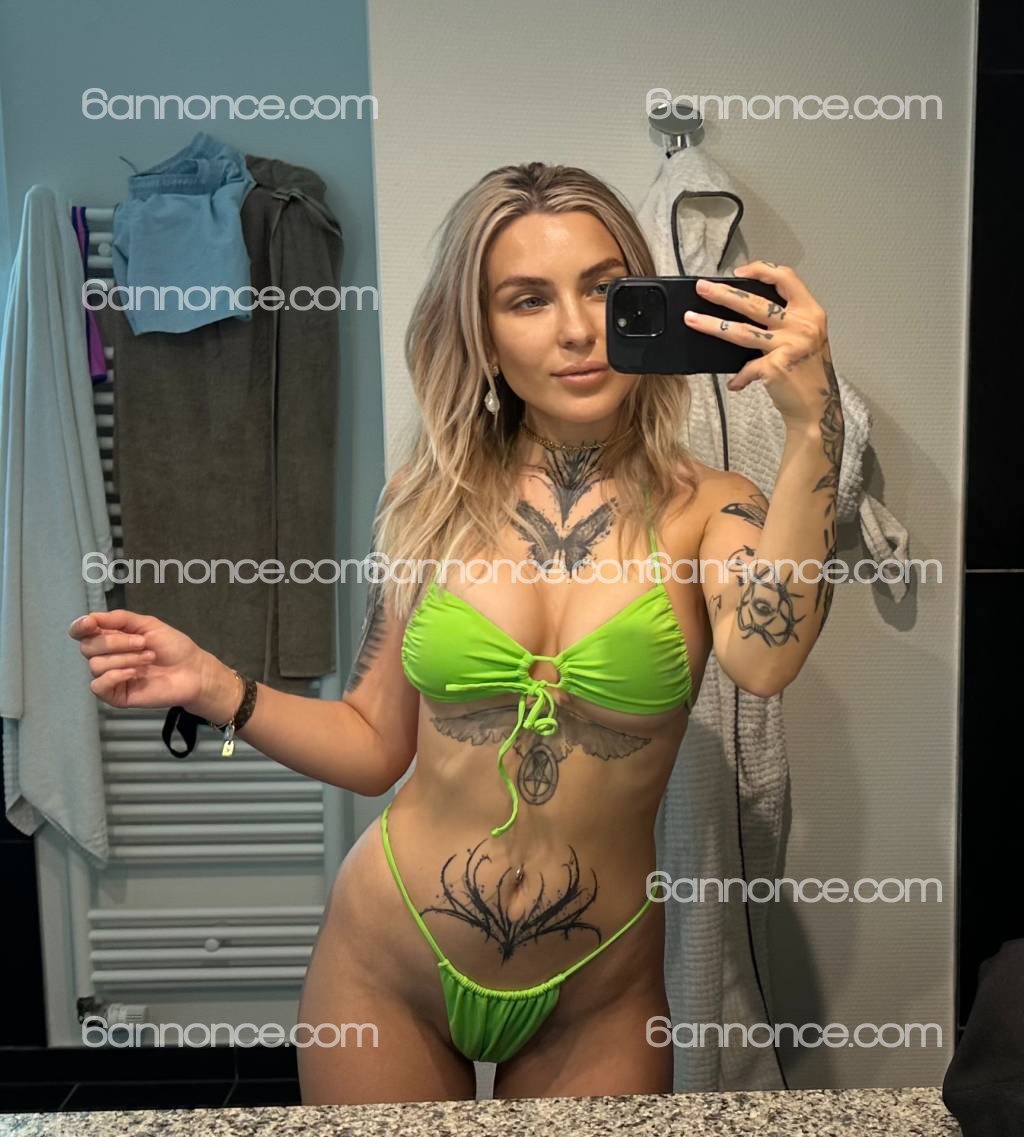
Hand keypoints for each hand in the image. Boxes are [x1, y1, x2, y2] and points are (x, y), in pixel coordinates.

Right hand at [68, 609, 209, 710]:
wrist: (192, 670)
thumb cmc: (173, 647)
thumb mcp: (148, 624)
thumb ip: (120, 619)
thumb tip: (91, 616)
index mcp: (111, 637)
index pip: (82, 632)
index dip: (80, 627)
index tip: (91, 623)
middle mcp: (107, 656)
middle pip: (87, 647)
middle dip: (116, 642)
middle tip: (143, 643)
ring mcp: (111, 677)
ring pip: (96, 665)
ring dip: (125, 659)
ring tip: (149, 659)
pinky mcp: (116, 695)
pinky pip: (98, 686)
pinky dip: (116, 676)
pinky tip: (135, 673)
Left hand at [685, 260, 839, 430]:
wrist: (816, 408)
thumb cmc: (807, 373)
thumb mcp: (805, 337)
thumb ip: (784, 321)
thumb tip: (743, 308)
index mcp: (810, 311)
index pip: (786, 278)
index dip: (761, 270)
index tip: (739, 272)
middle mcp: (801, 325)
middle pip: (754, 303)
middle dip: (723, 294)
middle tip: (702, 288)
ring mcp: (789, 346)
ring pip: (741, 331)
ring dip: (712, 325)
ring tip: (692, 319)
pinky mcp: (775, 367)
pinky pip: (746, 368)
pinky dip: (738, 377)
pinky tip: (734, 383)